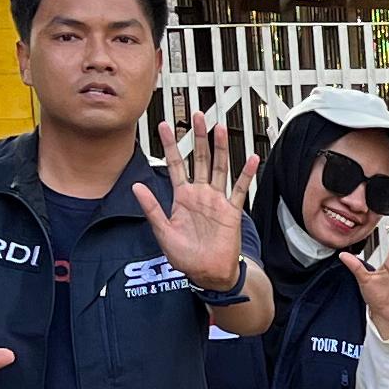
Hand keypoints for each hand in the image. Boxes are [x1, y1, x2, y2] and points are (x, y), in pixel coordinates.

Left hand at [136, 114, 251, 293]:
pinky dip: (246, 174)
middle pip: (199, 158)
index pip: (174, 164)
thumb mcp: (163, 232)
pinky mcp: (232, 211)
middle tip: (196, 115)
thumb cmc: (186, 257)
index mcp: (182, 198)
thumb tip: (136, 186)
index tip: (164, 126)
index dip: (170, 145)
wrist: (208, 273)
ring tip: (219, 128)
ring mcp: (217, 200)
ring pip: (219, 167)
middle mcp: (200, 194)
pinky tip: (252, 158)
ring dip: (220, 148)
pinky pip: (240, 189)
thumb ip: (152, 208)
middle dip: (197, 137)